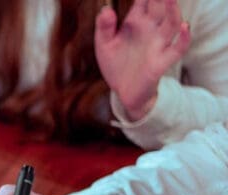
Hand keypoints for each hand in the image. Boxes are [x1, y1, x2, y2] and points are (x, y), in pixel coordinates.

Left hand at [95, 0, 190, 121]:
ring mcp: (158, 44)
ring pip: (172, 23)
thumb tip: (105, 9)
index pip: (144, 1)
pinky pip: (178, 48)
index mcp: (136, 22)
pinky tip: (185, 26)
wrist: (123, 91)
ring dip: (173, 10)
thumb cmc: (115, 64)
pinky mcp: (163, 61)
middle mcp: (150, 29)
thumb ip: (104, 27)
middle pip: (159, 7)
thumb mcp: (104, 45)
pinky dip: (185, 37)